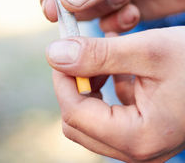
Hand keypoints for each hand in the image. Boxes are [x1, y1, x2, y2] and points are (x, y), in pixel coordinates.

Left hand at [47, 27, 184, 161]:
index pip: (75, 115)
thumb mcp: (147, 51)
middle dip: (75, 84)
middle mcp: (138, 149)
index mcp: (138, 137)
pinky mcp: (143, 127)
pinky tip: (121, 63)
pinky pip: (110, 111)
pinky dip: (107, 85)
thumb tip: (54, 54)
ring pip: (92, 117)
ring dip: (92, 83)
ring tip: (106, 55)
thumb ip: (98, 54)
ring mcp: (141, 141)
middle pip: (79, 122)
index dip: (63, 81)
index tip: (62, 51)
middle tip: (80, 52)